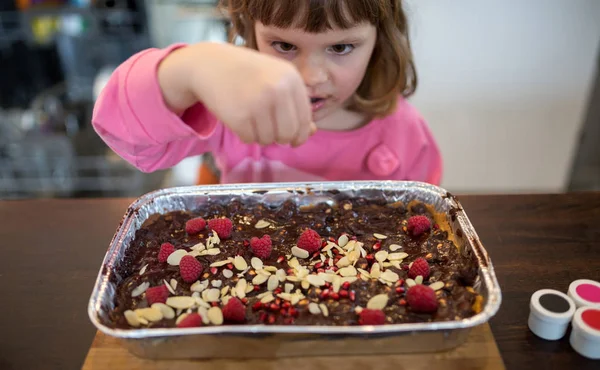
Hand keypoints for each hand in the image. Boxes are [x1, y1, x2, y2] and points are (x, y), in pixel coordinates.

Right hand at [158, 43, 315, 146]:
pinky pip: (250, 139)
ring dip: (260, 135)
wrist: (209, 64)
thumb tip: (311, 132)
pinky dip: (245, 134)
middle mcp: (278, 89)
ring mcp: (259, 102)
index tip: (294, 139)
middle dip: (279, 137)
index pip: (304, 119)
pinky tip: (239, 117)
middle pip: (288, 134)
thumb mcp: (275, 80)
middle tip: (269, 129)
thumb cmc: (247, 73)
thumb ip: (295, 104)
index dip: (300, 134)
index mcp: (291, 78)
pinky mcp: (239, 116)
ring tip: (251, 118)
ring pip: (268, 139)